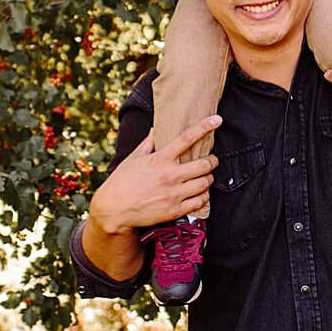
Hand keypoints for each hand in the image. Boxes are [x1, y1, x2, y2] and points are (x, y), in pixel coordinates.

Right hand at [88, 116, 223, 236]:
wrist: (115, 209)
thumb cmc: (122, 181)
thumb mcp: (134, 158)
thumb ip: (148, 143)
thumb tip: (156, 128)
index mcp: (160, 159)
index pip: (187, 138)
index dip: (204, 127)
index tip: (217, 120)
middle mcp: (170, 175)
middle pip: (204, 164)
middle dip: (212, 161)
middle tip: (212, 160)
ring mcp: (174, 194)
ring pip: (205, 183)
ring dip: (209, 178)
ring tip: (206, 177)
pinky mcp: (175, 210)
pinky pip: (200, 201)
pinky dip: (204, 195)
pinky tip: (201, 193)